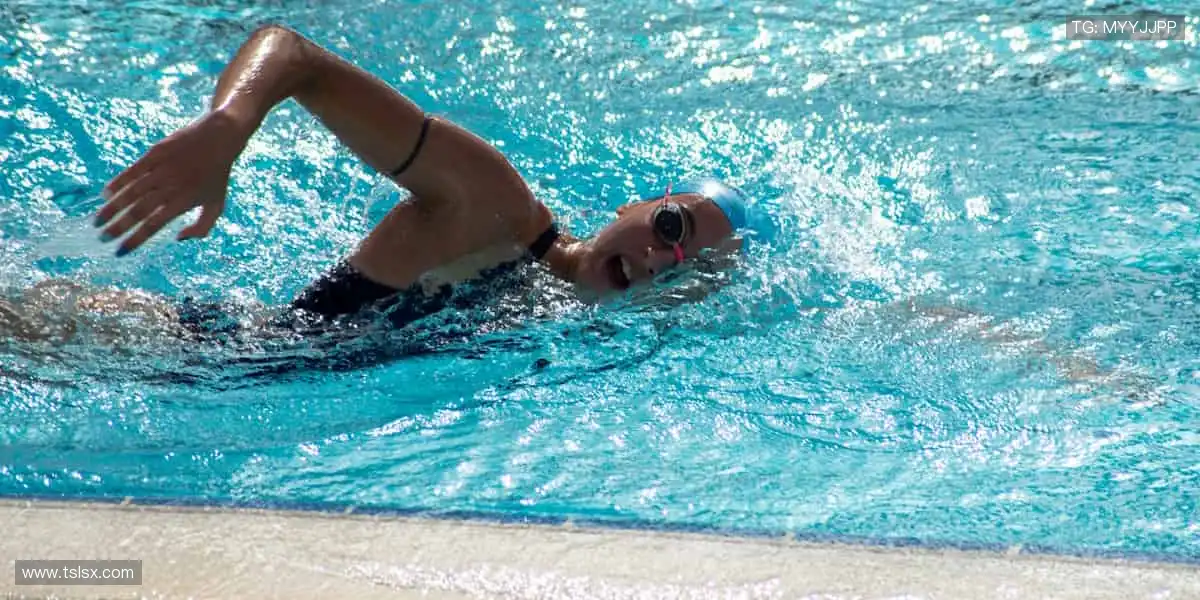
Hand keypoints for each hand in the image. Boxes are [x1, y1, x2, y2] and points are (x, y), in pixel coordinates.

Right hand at [95, 110, 251, 255]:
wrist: (219, 138)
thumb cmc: (217, 176)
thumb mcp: (217, 205)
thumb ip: (202, 228)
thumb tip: (178, 239)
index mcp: (183, 202)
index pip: (153, 225)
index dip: (135, 240)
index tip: (120, 251)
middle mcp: (170, 187)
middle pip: (138, 211)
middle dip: (118, 227)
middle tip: (102, 238)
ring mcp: (161, 170)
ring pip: (131, 192)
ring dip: (112, 208)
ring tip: (98, 221)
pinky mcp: (155, 154)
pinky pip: (132, 171)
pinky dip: (117, 183)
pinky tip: (104, 195)